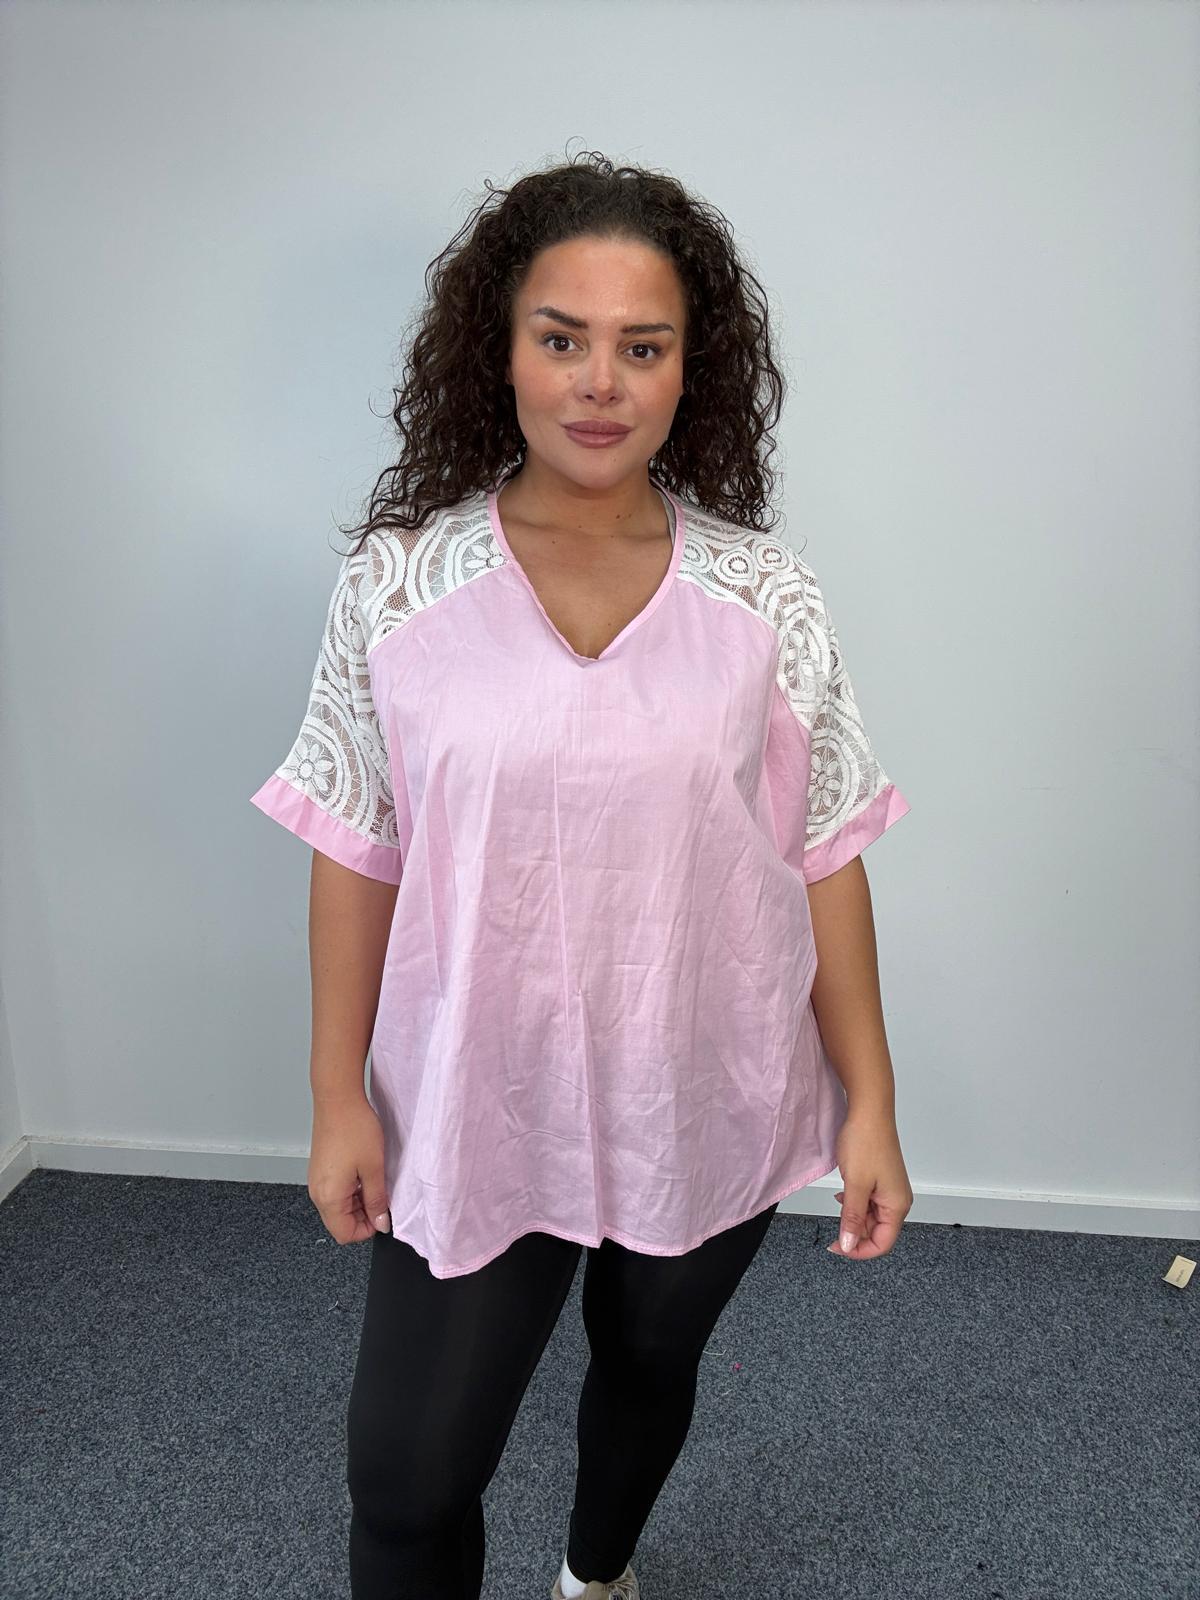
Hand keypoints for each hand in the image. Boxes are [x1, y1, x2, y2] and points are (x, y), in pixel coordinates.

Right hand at [308, 1092, 392, 1245]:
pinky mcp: (320, 1169)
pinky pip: (335, 1191)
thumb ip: (377, 1200)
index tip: (383, 1214)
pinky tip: (363, 1171)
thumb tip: (381, 1222)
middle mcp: (317, 1193)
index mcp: (329, 1198)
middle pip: (340, 1222)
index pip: (345, 1234)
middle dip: (363, 1215)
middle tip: (381, 1194)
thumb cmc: (354, 1128)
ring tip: (373, 1178)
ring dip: (358, 1201)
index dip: (368, 1229)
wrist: (338, 1099)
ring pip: (339, 1207)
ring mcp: (316, 1181)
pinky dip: (351, 1189)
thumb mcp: (374, 1169)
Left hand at [827, 1107, 912, 1261]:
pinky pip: (868, 1202)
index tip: (838, 1247)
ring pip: (871, 1217)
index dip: (859, 1250)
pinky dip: (854, 1204)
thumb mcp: (855, 1185)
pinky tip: (843, 1196)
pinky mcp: (881, 1180)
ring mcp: (890, 1189)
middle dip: (855, 1233)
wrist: (869, 1111)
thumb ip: (852, 1218)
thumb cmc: (866, 1141)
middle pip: (877, 1232)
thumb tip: (849, 1245)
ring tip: (839, 1204)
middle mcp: (898, 1200)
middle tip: (833, 1228)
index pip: (882, 1244)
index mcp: (897, 1205)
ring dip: (853, 1217)